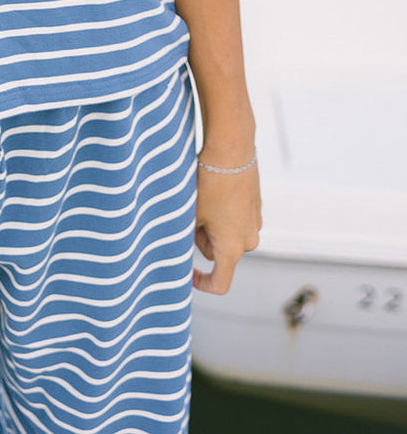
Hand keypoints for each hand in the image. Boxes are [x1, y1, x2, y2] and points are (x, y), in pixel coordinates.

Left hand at [192, 162, 261, 294]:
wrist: (231, 149)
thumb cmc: (208, 183)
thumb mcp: (190, 213)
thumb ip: (186, 236)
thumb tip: (178, 246)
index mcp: (233, 248)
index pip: (220, 284)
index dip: (202, 283)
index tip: (187, 273)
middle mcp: (248, 239)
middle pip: (218, 253)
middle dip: (202, 239)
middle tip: (190, 213)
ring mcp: (254, 222)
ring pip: (226, 234)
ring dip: (212, 225)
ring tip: (202, 198)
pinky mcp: (255, 205)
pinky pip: (235, 218)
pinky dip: (223, 211)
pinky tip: (215, 190)